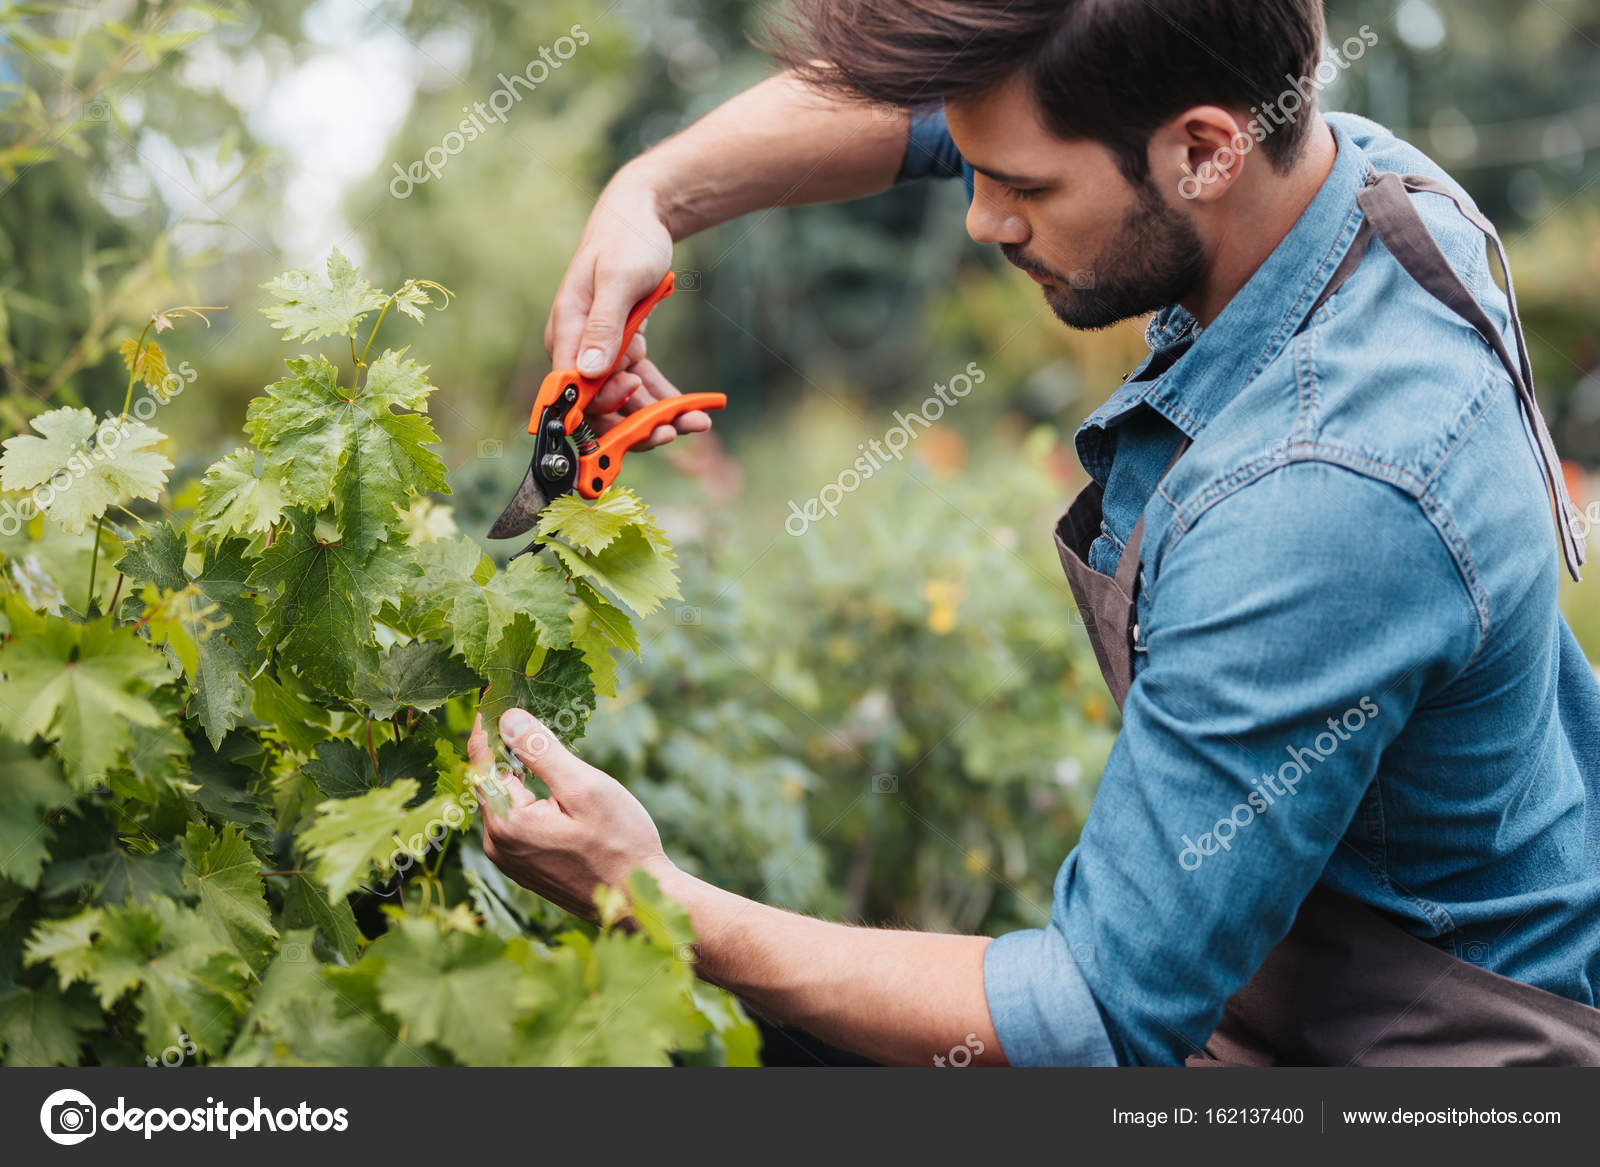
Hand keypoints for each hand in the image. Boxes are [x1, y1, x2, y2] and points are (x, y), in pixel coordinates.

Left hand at [468, 708, 672, 919]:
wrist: (640, 901)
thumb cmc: (620, 843)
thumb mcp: (584, 787)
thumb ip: (540, 751)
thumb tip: (507, 717)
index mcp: (507, 823)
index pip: (483, 761)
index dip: (487, 725)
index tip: (494, 694)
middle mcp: (498, 844)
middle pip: (490, 781)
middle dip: (503, 746)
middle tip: (519, 708)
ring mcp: (510, 860)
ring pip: (503, 801)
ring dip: (516, 771)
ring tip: (535, 741)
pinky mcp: (525, 867)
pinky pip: (514, 820)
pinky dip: (525, 795)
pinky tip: (547, 783)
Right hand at [545, 173, 713, 451]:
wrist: (641, 217)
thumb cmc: (626, 242)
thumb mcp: (618, 280)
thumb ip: (604, 326)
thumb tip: (589, 371)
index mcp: (565, 332)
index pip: (572, 390)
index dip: (602, 408)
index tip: (636, 406)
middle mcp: (578, 349)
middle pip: (599, 405)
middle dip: (634, 423)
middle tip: (672, 430)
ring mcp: (601, 352)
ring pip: (625, 400)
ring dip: (657, 416)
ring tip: (697, 421)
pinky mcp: (623, 350)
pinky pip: (641, 384)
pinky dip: (663, 398)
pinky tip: (692, 410)